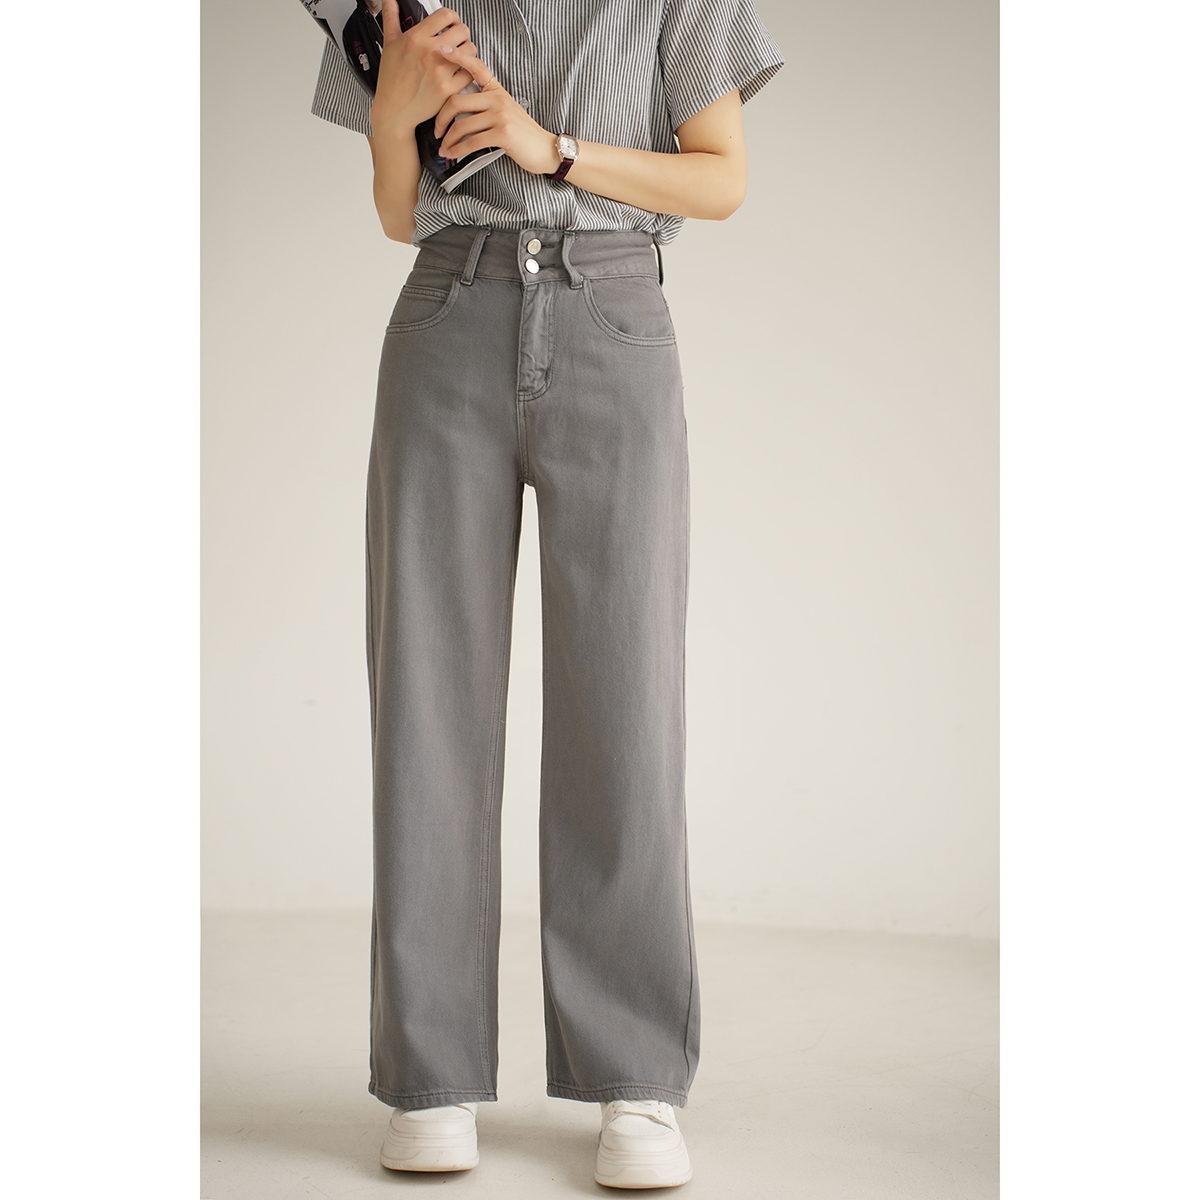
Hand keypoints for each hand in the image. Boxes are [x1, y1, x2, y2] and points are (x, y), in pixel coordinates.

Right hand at [370, 3, 478, 135]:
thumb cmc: (391, 80)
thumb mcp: (388, 45)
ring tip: (459, 58)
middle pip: (463, 30)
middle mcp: (429, 52)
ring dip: (468, 53)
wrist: (394, 111)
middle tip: (457, 42)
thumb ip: (391, 18)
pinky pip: (470, 73)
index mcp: (416, 38)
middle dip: (462, 35)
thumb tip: (389, 1)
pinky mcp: (448, 89)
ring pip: (470, 51)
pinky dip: (468, 72)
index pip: (446, 15)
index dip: (452, 18)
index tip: (451, 24)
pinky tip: (460, 73)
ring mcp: (440, 71)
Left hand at [432, 42, 560, 174]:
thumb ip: (486, 105)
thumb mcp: (506, 111)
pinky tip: (453, 155)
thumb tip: (459, 109)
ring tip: (443, 149)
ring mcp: (501, 115)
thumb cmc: (522, 134)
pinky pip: (472, 141)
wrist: (545, 149)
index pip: (476, 67)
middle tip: (436, 131)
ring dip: (448, 140)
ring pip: (462, 125)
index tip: (442, 51)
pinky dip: (458, 150)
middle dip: (440, 119)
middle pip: (457, 102)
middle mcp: (498, 99)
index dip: (458, 57)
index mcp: (497, 90)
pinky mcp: (503, 134)